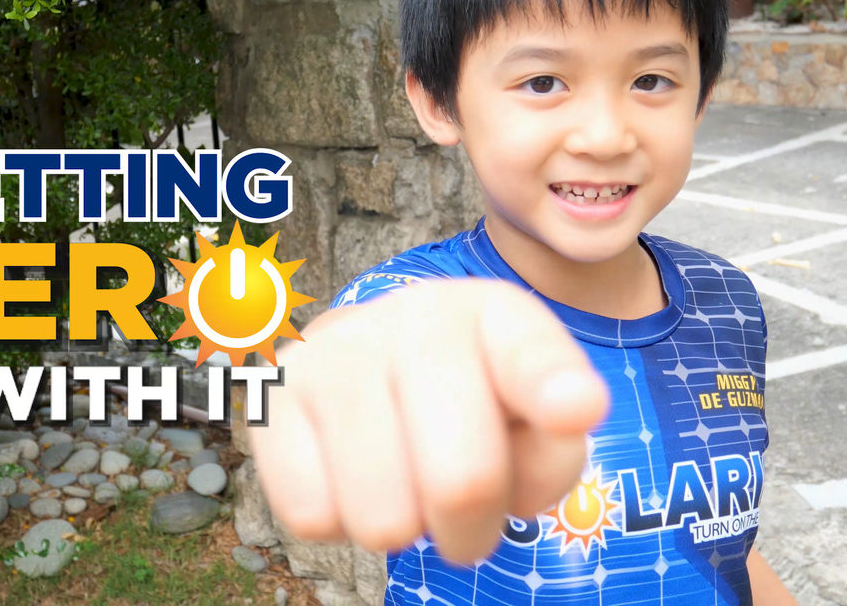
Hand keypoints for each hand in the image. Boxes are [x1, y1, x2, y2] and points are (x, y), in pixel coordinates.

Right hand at [248, 278, 609, 563]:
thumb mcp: (532, 414)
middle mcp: (410, 317)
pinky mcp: (272, 396)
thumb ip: (559, 435)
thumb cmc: (471, 399)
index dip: (553, 387)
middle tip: (464, 511)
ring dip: (402, 528)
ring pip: (380, 520)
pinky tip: (351, 474)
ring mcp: (334, 352)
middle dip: (472, 530)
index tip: (571, 407)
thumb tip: (574, 406)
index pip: (531, 357)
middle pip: (461, 483)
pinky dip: (338, 520)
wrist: (377, 354)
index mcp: (493, 315)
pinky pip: (311, 517)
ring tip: (404, 481)